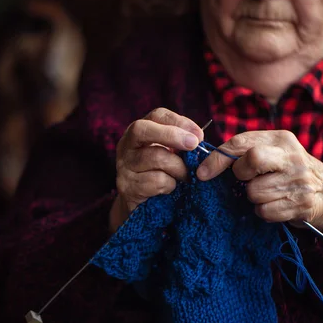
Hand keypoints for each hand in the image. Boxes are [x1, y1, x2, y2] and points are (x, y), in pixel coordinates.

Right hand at [109, 108, 203, 231]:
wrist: (141, 207)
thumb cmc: (160, 174)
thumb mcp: (170, 154)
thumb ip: (182, 143)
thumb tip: (198, 137)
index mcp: (139, 132)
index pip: (156, 115)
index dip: (179, 121)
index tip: (198, 134)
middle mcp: (126, 145)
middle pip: (143, 130)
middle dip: (172, 135)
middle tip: (194, 144)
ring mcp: (123, 166)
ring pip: (155, 157)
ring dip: (179, 167)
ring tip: (186, 176)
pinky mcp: (127, 187)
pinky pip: (156, 181)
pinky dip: (170, 185)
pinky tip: (170, 189)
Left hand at [196, 131, 322, 228]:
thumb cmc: (287, 171)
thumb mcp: (272, 152)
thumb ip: (245, 151)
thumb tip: (206, 163)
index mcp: (280, 139)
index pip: (241, 142)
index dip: (217, 158)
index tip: (201, 174)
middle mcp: (292, 156)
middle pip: (252, 159)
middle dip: (240, 174)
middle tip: (245, 180)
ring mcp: (300, 180)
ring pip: (255, 192)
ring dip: (253, 198)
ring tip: (266, 194)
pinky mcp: (303, 203)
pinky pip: (266, 211)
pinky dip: (263, 212)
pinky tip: (274, 205)